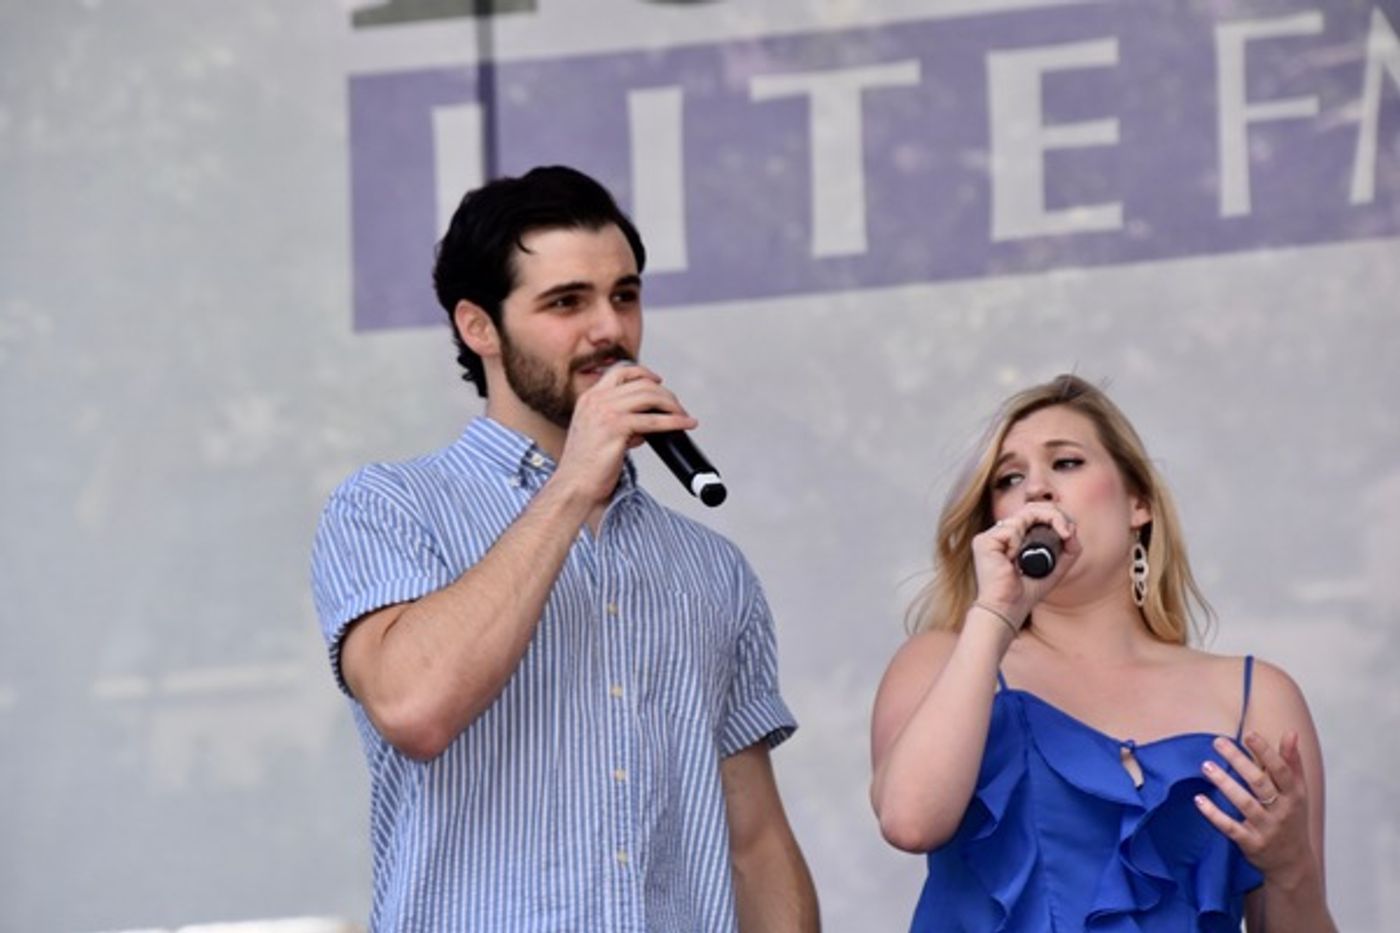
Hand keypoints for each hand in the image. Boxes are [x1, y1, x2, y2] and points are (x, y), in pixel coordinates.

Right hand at [554, 362, 696, 501]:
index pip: (620, 371)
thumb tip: (647, 423)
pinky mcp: (616, 428)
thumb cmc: (586, 466)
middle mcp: (596, 400)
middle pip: (641, 384)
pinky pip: (654, 421)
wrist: (575, 485)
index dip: (643, 373)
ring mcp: (605, 412)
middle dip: (665, 394)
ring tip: (683, 415)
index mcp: (589, 398)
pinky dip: (675, 421)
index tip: (658, 380)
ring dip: (672, 405)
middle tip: (677, 407)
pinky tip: (685, 424)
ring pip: (650, 396)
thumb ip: (620, 422)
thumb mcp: (600, 433)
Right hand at [971, 505, 1078, 626]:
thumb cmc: (1026, 592)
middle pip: (1031, 507)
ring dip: (1040, 529)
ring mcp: (991, 536)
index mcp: (1015, 537)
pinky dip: (1019, 542)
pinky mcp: (984, 541)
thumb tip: (1071, 528)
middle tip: (1066, 531)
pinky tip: (1014, 560)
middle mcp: (1002, 533)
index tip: (1068, 533)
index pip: (1036, 513)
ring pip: (1024, 514)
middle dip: (1054, 514)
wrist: (1007, 609)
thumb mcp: (1057, 567)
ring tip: (1041, 551)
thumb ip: (1069, 548)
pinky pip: (1012, 528)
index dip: (1055, 516)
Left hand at [1196, 732, 1317, 884]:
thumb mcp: (1297, 792)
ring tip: (1206, 766)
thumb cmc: (1292, 818)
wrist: (1293, 863)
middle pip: (1260, 783)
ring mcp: (1267, 828)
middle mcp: (1282, 811)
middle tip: (1218, 742)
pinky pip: (1230, 827)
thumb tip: (1291, 732)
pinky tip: (1199, 800)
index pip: (1282, 770)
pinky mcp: (1251, 843)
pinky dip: (1214, 814)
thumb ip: (1291, 762)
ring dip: (1225, 784)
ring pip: (1245, 804)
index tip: (1249, 734)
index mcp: (1294, 795)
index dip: (1267, 752)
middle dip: (1240, 762)